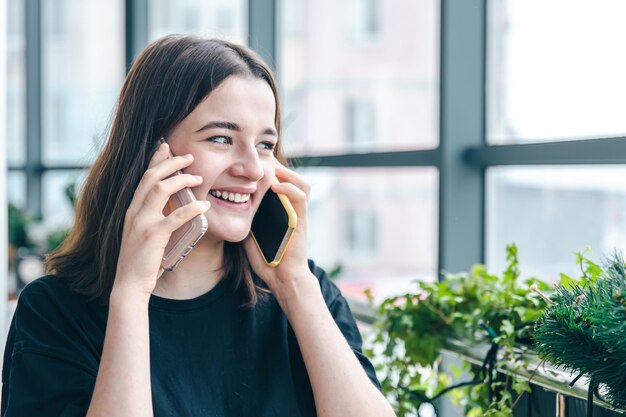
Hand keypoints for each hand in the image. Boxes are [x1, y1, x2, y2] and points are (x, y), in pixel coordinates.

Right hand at [113, 142, 209, 297]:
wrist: (129, 284)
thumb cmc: (141, 261)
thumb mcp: (145, 233)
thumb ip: (155, 218)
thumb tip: (175, 206)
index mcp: (132, 209)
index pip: (143, 176)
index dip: (155, 159)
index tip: (166, 147)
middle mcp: (134, 211)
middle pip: (151, 176)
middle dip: (171, 162)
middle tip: (189, 157)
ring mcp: (142, 222)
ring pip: (160, 188)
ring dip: (181, 179)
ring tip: (198, 178)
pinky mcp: (153, 235)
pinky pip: (175, 216)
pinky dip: (192, 209)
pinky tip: (204, 206)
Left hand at [244, 161, 315, 293]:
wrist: (282, 278)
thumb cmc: (268, 261)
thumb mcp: (251, 237)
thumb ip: (246, 222)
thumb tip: (227, 211)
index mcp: (282, 212)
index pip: (280, 185)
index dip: (271, 173)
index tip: (254, 165)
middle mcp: (292, 210)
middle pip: (292, 180)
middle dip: (279, 168)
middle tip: (263, 160)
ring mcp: (298, 215)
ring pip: (301, 184)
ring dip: (288, 173)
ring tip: (272, 168)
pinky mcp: (302, 221)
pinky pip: (300, 198)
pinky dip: (289, 188)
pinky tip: (275, 185)